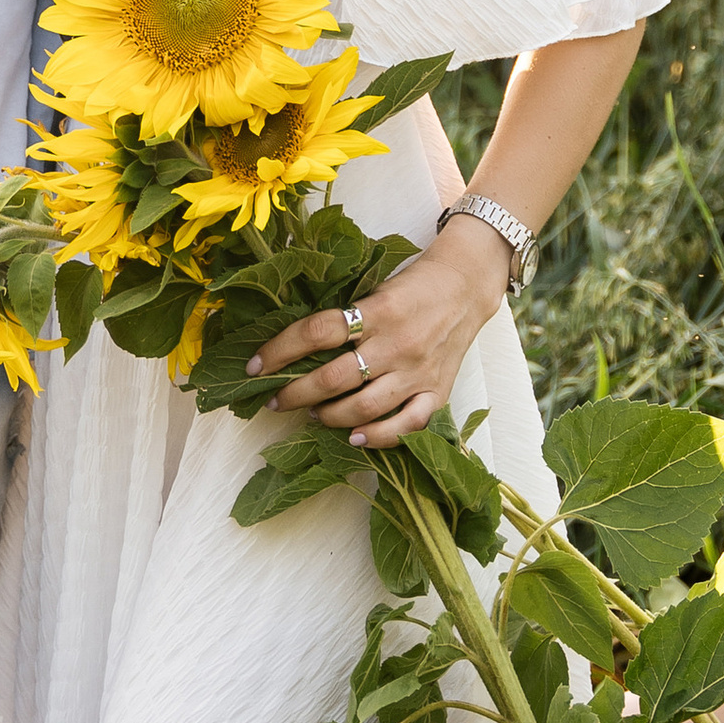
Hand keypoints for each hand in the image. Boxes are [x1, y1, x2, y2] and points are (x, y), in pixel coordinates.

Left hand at [248, 216, 510, 449]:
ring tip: (312, 413)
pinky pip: (406, 425)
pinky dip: (377, 437)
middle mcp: (396, 344)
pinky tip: (354, 437)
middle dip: (296, 393)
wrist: (468, 285)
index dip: (280, 350)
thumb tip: (296, 344)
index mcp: (377, 311)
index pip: (317, 332)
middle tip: (276, 399)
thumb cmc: (414, 284)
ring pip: (364, 407)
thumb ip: (345, 316)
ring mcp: (418, 372)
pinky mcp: (437, 391)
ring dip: (328, 416)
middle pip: (334, 378)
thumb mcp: (376, 288)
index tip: (255, 365)